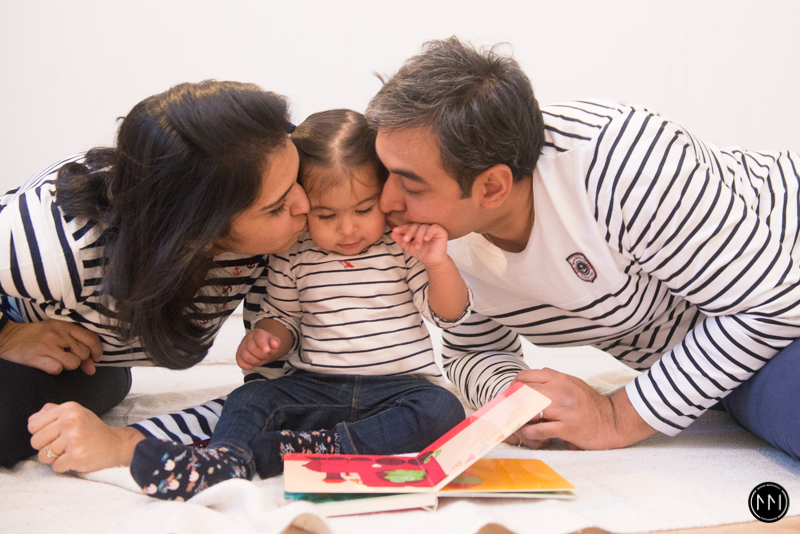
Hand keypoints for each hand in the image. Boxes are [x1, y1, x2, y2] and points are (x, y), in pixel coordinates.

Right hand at [0, 320, 102, 374]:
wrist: (10, 337)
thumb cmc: (39, 335)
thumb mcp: (59, 333)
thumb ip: (78, 346)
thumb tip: (92, 368)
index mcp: (66, 325)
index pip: (91, 339)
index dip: (97, 350)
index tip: (95, 357)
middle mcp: (58, 334)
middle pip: (83, 354)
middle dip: (80, 359)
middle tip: (69, 356)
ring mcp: (47, 345)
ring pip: (73, 363)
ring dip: (68, 365)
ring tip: (57, 358)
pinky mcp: (37, 357)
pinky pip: (57, 369)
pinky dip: (55, 369)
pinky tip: (48, 362)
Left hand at [28, 402, 144, 471]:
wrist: (116, 444)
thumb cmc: (93, 430)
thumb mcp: (76, 413)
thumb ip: (53, 412)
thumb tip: (32, 419)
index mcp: (68, 409)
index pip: (33, 424)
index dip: (40, 433)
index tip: (53, 434)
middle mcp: (70, 421)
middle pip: (36, 441)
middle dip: (45, 447)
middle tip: (61, 445)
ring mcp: (73, 439)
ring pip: (43, 456)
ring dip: (53, 458)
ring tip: (68, 452)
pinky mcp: (76, 455)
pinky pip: (55, 466)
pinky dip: (63, 466)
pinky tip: (74, 458)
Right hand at [236, 328, 282, 369]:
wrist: (259, 346)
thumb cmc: (267, 344)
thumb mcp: (274, 341)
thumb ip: (275, 342)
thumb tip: (274, 344)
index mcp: (257, 334)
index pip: (258, 338)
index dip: (263, 344)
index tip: (267, 350)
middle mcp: (247, 339)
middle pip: (252, 348)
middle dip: (261, 355)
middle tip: (266, 356)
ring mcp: (241, 348)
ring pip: (246, 357)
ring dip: (256, 361)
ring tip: (260, 359)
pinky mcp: (238, 356)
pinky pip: (241, 364)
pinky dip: (249, 366)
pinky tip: (254, 363)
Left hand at [391, 223, 448, 265]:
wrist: (432, 262)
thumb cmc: (422, 253)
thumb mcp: (408, 246)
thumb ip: (400, 240)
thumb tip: (392, 232)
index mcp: (418, 228)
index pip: (409, 225)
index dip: (402, 228)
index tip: (395, 231)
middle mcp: (426, 226)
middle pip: (416, 225)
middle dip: (409, 232)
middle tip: (406, 240)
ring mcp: (433, 228)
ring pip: (423, 227)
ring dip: (418, 236)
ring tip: (417, 246)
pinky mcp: (441, 231)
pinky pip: (434, 227)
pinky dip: (428, 233)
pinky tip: (425, 239)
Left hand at [509, 368, 657, 449]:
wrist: (614, 421)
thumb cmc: (592, 405)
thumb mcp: (573, 383)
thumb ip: (554, 379)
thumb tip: (534, 376)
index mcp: (559, 379)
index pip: (525, 376)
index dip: (514, 387)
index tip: (512, 396)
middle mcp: (560, 391)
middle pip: (522, 391)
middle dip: (512, 403)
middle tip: (511, 412)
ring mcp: (563, 409)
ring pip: (528, 409)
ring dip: (519, 418)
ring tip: (519, 424)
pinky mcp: (567, 428)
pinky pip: (538, 430)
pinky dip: (529, 433)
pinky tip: (531, 435)